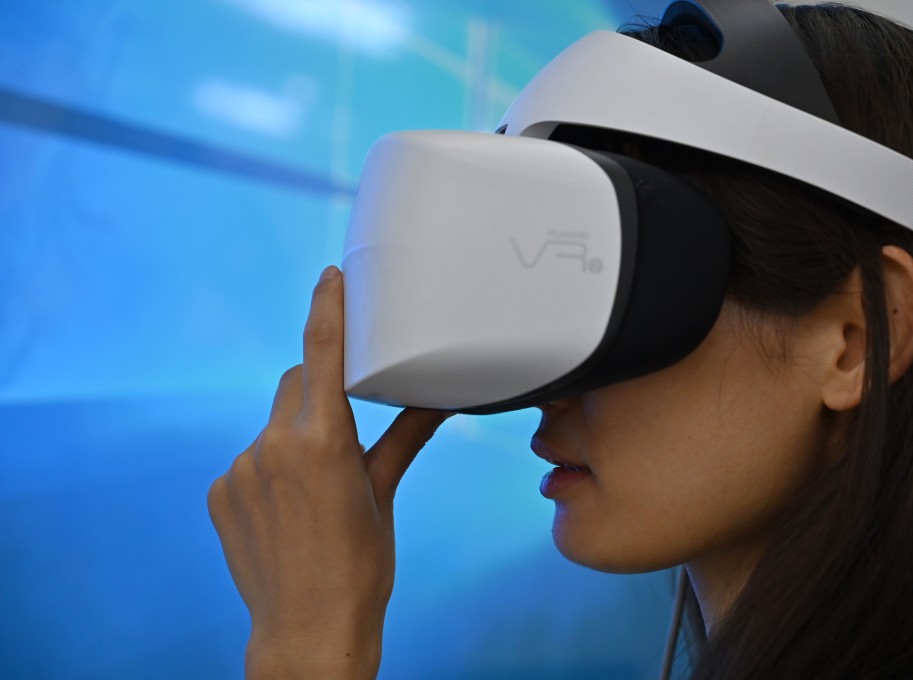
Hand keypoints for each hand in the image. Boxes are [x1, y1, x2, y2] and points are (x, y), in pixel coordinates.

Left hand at [208, 266, 451, 678]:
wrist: (307, 630)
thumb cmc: (359, 566)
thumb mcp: (384, 494)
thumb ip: (405, 436)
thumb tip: (442, 399)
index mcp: (323, 442)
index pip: (321, 354)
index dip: (326, 308)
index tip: (330, 277)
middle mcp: (274, 446)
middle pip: (296, 385)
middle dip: (319, 390)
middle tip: (343, 429)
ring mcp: (241, 470)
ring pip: (273, 425)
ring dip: (295, 437)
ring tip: (318, 490)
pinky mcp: (221, 492)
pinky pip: (250, 459)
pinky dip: (271, 468)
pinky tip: (289, 508)